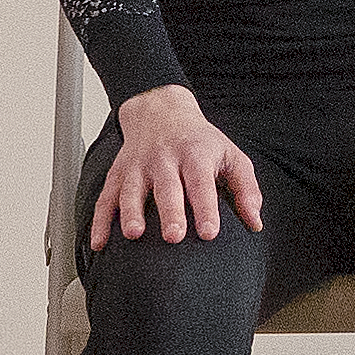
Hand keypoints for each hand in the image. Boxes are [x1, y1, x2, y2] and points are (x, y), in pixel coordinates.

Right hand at [91, 84, 264, 248]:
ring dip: (131, 212)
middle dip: (169, 211)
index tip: (209, 232)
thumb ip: (246, 188)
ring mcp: (138, 165)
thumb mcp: (231, 155)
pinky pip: (106, 197)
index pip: (201, 182)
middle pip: (166, 186)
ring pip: (132, 189)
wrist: (162, 111)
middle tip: (174, 236)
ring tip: (134, 235)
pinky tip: (99, 243)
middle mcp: (164, 159)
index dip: (206, 207)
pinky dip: (100, 221)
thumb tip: (254, 223)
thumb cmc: (201, 142)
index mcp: (195, 154)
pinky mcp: (118, 173)